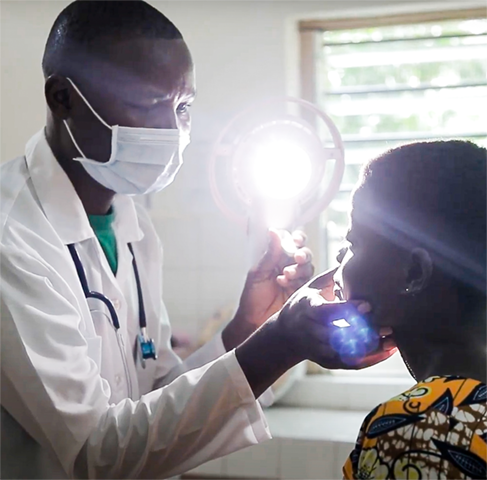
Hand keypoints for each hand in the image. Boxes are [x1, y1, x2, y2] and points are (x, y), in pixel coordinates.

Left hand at [237, 229, 313, 327]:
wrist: (254, 321)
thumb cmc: (252, 297)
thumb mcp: (258, 273)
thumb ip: (269, 254)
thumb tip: (274, 231)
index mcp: (276, 257)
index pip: (291, 241)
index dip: (296, 238)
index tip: (295, 239)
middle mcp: (288, 265)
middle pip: (304, 252)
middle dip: (303, 253)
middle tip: (297, 257)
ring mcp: (297, 278)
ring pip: (308, 266)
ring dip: (299, 268)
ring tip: (285, 275)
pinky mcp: (302, 291)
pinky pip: (308, 281)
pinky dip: (297, 280)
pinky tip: (284, 283)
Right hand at [274, 268, 396, 368]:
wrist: (284, 336)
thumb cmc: (301, 306)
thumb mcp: (309, 288)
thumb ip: (330, 277)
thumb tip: (350, 257)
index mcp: (308, 308)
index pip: (327, 311)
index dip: (347, 309)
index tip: (369, 305)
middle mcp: (311, 329)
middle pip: (339, 334)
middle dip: (364, 331)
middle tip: (389, 325)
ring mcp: (318, 347)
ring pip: (346, 352)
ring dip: (371, 348)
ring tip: (393, 340)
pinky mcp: (325, 360)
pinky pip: (349, 364)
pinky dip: (369, 360)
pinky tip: (386, 352)